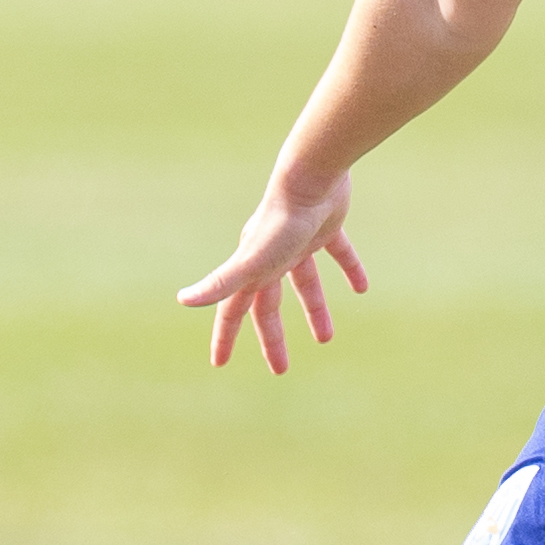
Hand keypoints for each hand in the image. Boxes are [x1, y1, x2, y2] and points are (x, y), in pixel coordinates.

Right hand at [178, 173, 370, 372]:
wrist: (310, 176)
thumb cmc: (280, 222)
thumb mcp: (251, 260)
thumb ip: (220, 283)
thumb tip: (183, 299)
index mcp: (252, 268)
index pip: (234, 311)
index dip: (226, 338)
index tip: (220, 363)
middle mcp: (272, 257)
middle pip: (269, 305)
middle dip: (272, 338)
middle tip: (280, 369)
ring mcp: (299, 242)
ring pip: (305, 284)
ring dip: (314, 310)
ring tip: (326, 339)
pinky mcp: (326, 227)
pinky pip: (339, 254)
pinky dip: (349, 270)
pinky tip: (361, 288)